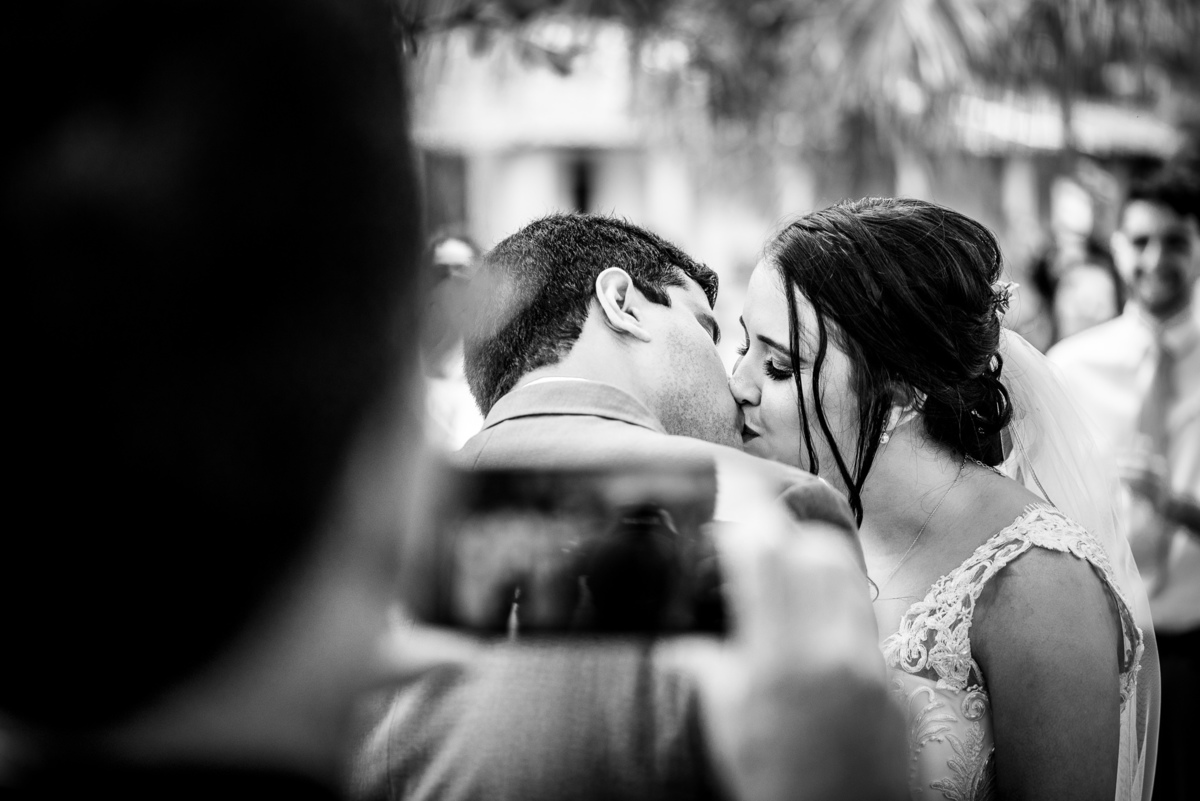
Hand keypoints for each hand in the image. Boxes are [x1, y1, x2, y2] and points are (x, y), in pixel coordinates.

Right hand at [662, 490, 905, 800]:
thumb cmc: (773, 784)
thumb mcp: (725, 725)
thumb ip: (704, 668)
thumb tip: (678, 639)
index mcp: (777, 659)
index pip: (765, 554)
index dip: (745, 518)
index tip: (729, 505)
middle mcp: (830, 651)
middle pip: (815, 551)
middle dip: (782, 534)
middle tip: (755, 542)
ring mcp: (869, 663)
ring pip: (848, 578)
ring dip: (814, 561)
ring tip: (786, 571)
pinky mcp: (893, 680)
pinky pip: (863, 619)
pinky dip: (835, 606)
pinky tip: (812, 625)